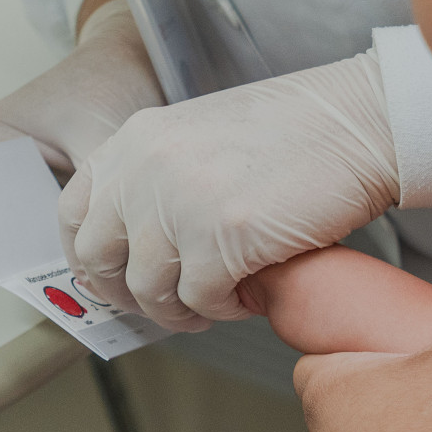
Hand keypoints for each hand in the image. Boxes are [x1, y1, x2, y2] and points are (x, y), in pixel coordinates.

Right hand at [0, 0, 164, 273]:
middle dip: (52, 266)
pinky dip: (88, 246)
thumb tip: (102, 253)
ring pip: (41, 248)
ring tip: (115, 266)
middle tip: (98, 277)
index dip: (24, 262)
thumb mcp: (98, 134)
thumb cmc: (107, 82)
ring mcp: (25, 188)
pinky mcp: (56, 194)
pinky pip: (65, 236)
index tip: (67, 271)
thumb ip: (96, 193)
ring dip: (73, 259)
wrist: (135, 58)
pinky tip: (122, 251)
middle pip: (13, 248)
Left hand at [58, 47, 402, 331]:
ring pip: (150, 290)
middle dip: (131, 295)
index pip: (74, 213)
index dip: (91, 258)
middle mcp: (146, 168)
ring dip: (183, 310)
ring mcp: (181, 202)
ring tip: (219, 303)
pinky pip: (201, 300)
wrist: (358, 122)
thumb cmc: (297, 134)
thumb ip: (160, 179)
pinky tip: (249, 295)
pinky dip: (224, 309)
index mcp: (135, 141)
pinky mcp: (222, 238)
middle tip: (168, 304)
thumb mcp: (201, 139)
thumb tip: (143, 249)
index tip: (117, 279)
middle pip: (101, 260)